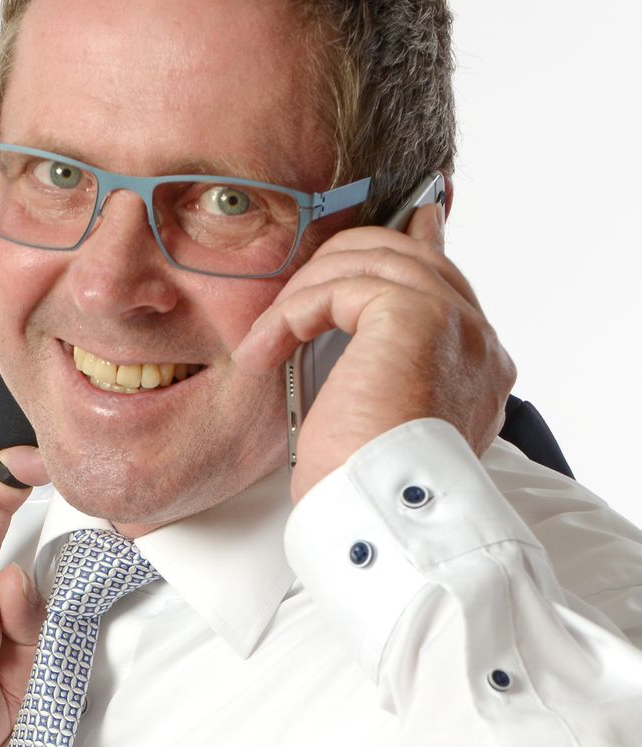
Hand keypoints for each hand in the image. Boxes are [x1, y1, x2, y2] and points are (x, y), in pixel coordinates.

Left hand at [233, 203, 515, 501]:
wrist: (380, 517)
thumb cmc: (367, 486)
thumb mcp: (371, 418)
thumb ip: (378, 366)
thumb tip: (359, 329)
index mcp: (478, 363)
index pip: (443, 280)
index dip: (409, 243)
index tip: (377, 229)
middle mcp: (478, 338)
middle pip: (406, 255)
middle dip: (336, 267)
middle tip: (288, 304)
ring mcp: (454, 322)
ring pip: (369, 262)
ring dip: (303, 296)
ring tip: (267, 342)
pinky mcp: (415, 316)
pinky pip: (340, 285)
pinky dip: (293, 313)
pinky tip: (269, 347)